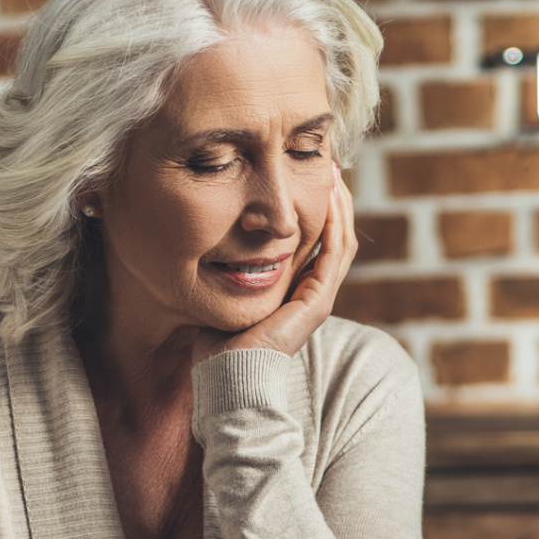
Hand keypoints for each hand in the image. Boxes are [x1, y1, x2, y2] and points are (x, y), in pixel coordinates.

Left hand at [193, 164, 357, 362]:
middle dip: (330, 197)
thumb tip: (199, 235)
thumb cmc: (214, 345)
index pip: (313, 240)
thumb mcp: (218, 293)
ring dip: (339, 204)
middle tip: (324, 160)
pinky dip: (335, 224)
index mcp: (293, 291)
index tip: (301, 171)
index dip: (311, 205)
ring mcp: (317, 299)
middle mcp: (311, 293)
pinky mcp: (316, 304)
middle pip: (332, 235)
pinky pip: (334, 254)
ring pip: (340, 240)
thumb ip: (222, 267)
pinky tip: (330, 196)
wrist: (224, 378)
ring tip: (331, 170)